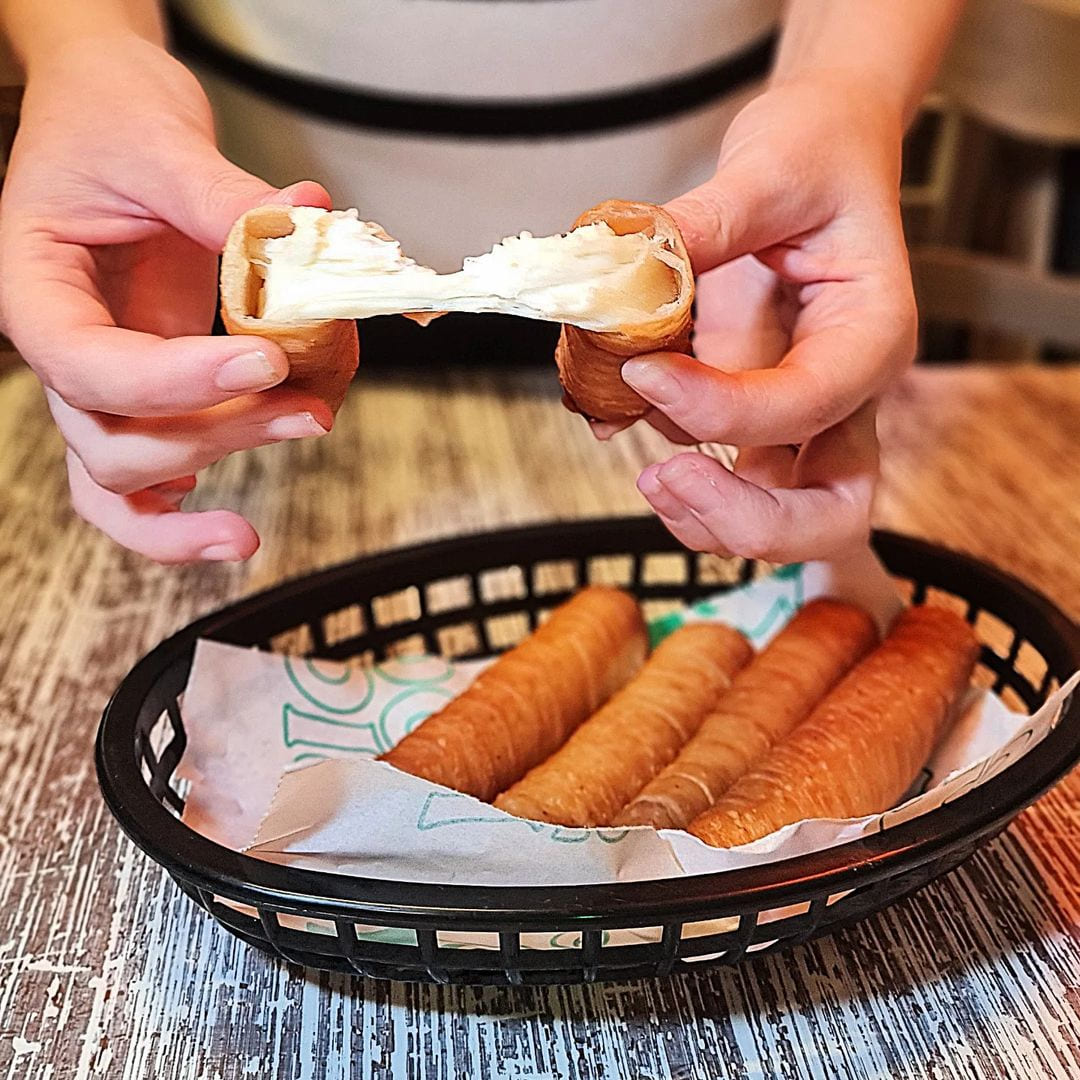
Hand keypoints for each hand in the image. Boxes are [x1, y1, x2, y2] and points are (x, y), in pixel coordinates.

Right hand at [0, 33, 334, 562]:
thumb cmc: (112, 119)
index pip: (87, 365)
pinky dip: (178, 521)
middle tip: (310, 405)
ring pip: (129, 473)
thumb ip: (226, 198)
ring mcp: (104, 383)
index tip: (267, 357)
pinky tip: (235, 528)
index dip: (176, 381)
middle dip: (217, 431)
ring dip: (218, 464)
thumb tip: (307, 226)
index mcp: (38, 291)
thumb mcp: (161, 141)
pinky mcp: (147, 394)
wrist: (110, 115)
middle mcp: (63, 351)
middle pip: (114, 439)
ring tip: (308, 427)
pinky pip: (143, 483)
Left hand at [602, 79, 915, 561]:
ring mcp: (803, 413)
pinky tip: (624, 423)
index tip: (642, 368)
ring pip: (779, 515)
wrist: (820, 147)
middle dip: (746, 517)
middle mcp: (846, 391)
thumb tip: (627, 267)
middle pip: (831, 512)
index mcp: (871, 333)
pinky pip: (727, 479)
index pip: (807, 405)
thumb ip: (706, 224)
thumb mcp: (770, 165)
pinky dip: (678, 481)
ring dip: (705, 514)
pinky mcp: (756, 412)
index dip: (717, 409)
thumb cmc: (818, 152)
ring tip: (640, 455)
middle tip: (663, 478)